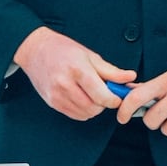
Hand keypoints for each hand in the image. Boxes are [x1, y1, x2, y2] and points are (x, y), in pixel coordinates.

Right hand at [12, 25, 130, 122]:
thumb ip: (111, 71)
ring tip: (92, 94)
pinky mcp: (52, 103)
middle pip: (94, 107)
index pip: (101, 95)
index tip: (117, 97)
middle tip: (105, 94)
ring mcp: (57, 95)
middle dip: (104, 104)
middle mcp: (65, 84)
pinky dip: (83, 111)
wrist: (35, 50)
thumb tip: (131, 77)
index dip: (114, 99)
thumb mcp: (90, 56)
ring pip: (85, 114)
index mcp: (78, 70)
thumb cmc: (63, 50)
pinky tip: (82, 98)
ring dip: (94, 109)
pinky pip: (75, 115)